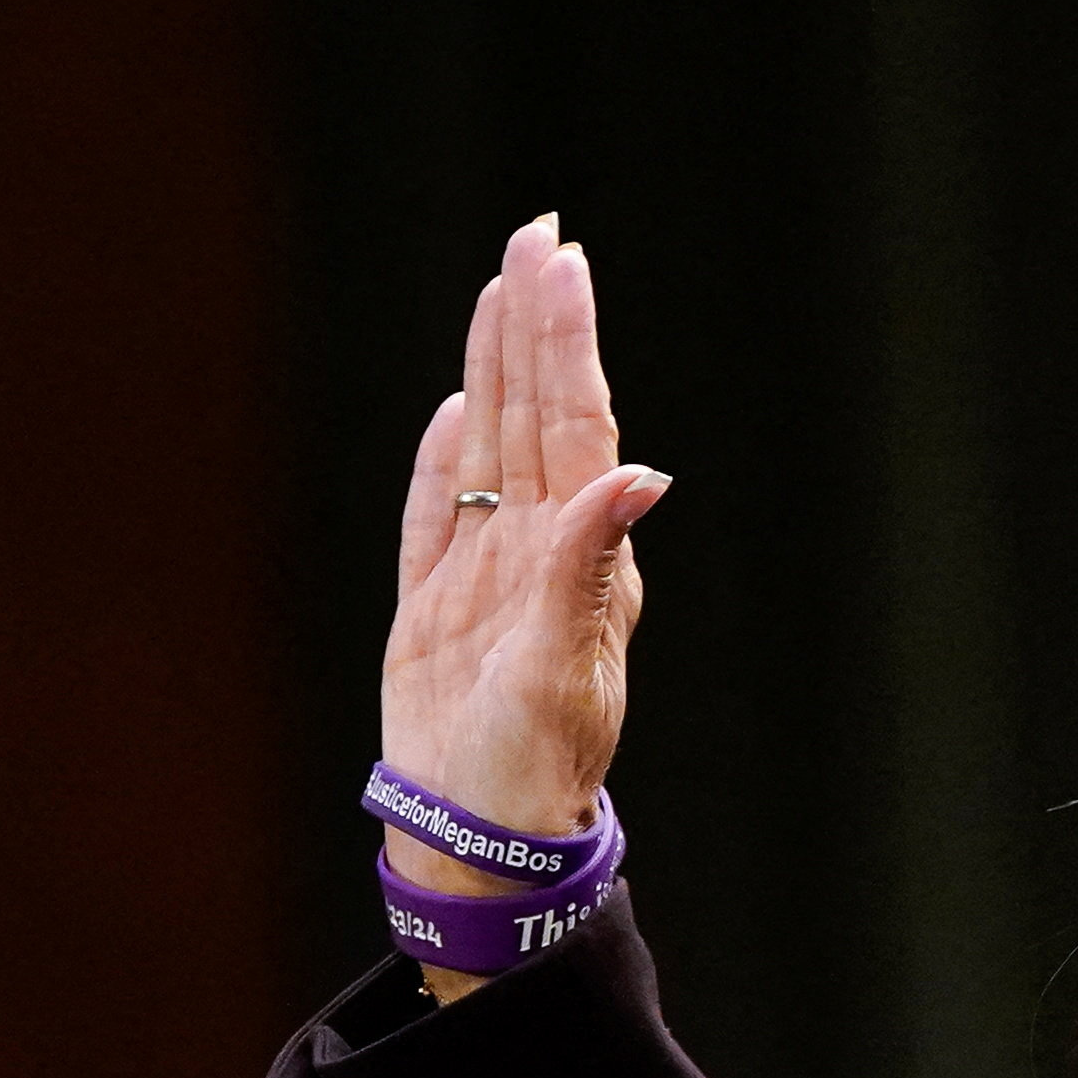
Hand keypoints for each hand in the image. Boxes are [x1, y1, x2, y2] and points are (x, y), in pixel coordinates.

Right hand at [378, 216, 668, 939]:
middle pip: (537, 412)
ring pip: (493, 447)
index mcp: (580, 552)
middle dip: (535, 324)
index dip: (565, 337)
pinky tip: (458, 408)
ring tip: (501, 292)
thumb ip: (587, 566)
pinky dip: (444, 460)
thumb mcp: (566, 666)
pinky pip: (439, 515)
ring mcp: (488, 576)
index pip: (575, 418)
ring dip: (497, 368)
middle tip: (536, 235)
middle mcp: (542, 549)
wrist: (485, 842)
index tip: (561, 259)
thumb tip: (639, 473)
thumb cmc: (537, 767)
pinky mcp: (438, 610)